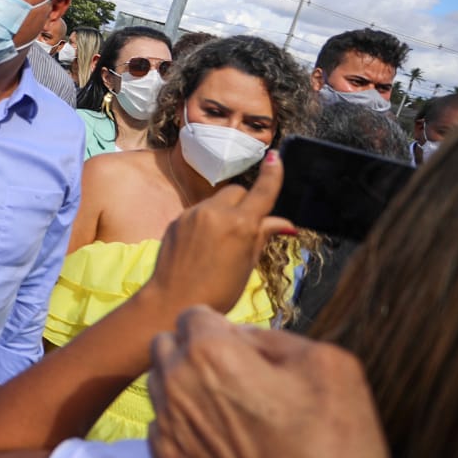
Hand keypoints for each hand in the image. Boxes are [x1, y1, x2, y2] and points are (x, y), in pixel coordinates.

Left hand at [143, 151, 293, 315]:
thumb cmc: (218, 291)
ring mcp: (193, 214)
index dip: (272, 175)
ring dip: (224, 212)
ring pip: (216, 200)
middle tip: (245, 228)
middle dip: (245, 203)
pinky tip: (202, 246)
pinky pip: (198, 212)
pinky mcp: (177, 219)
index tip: (276, 158)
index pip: (262, 191)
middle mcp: (216, 213)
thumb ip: (263, 236)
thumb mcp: (248, 265)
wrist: (172, 300)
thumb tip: (285, 223)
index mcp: (240, 225)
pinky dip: (206, 221)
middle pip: (237, 192)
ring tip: (220, 244)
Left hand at [147, 307, 392, 457]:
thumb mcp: (329, 364)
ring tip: (230, 407)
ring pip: (160, 384)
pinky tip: (221, 438)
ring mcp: (168, 428)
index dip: (221, 326)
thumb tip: (245, 338)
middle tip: (236, 373)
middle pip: (165, 344)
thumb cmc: (334, 446)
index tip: (247, 349)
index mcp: (210, 354)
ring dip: (185, 384)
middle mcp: (177, 385)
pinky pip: (162, 424)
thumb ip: (276, 336)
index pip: (192, 314)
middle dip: (193, 349)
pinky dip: (184, 423)